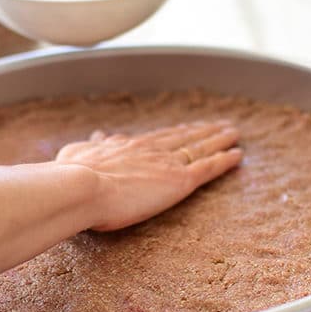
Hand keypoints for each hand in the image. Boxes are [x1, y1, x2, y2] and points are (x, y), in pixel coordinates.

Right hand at [55, 121, 242, 230]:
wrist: (79, 186)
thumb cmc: (71, 175)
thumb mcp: (77, 153)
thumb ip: (92, 144)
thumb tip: (99, 133)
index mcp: (128, 145)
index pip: (158, 138)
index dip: (175, 133)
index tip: (186, 127)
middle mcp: (151, 149)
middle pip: (184, 137)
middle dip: (202, 131)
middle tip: (219, 125)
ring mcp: (167, 163)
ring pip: (200, 147)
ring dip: (219, 139)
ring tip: (234, 132)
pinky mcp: (179, 181)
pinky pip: (208, 167)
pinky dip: (224, 160)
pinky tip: (238, 154)